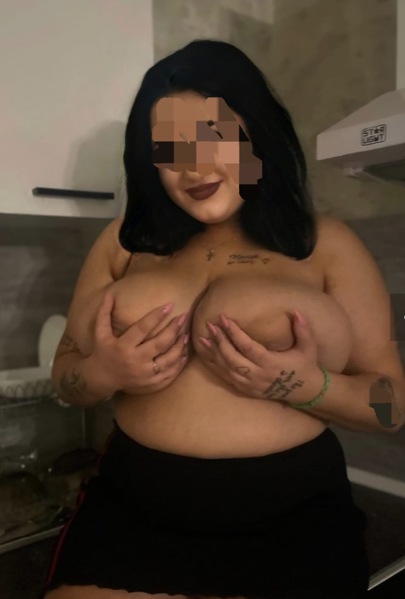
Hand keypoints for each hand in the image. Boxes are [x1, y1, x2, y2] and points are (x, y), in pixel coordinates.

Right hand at [89, 289, 189, 395]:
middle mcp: (135, 361)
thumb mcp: (100, 333)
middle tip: (183, 317)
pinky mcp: (151, 384)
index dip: (157, 316)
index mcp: (123, 346)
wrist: (102, 379)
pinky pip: (170, 374)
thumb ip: (104, 313)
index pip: (142, 328)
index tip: (170, 305)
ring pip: (168, 360)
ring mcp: (145, 375)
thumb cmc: (103, 352)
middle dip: (174, 329)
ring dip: (180, 346)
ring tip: (186, 334)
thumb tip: (109, 294)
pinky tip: (184, 353)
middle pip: (159, 344)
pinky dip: (179, 364)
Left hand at [199, 310, 323, 402]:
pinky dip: (215, 366)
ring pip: (226, 369)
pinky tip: (206, 355)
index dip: (234, 332)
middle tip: (210, 325)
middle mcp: (258, 375)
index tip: (223, 318)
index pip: (247, 347)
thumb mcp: (308, 347)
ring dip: (213, 353)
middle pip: (232, 358)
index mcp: (271, 363)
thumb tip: (297, 312)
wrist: (305, 392)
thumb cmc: (306, 365)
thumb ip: (304, 330)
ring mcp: (250, 385)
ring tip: (203, 338)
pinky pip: (226, 378)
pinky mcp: (246, 390)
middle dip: (219, 341)